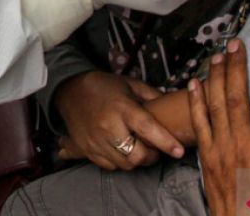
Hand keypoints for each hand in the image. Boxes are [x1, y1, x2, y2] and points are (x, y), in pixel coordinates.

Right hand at [54, 72, 181, 169]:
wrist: (70, 90)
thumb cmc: (103, 86)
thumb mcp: (130, 84)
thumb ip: (152, 95)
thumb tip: (173, 102)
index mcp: (123, 108)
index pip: (148, 129)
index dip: (166, 142)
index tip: (179, 151)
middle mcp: (109, 126)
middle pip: (137, 155)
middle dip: (152, 156)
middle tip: (155, 149)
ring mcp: (97, 141)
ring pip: (125, 164)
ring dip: (137, 160)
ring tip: (139, 148)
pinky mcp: (88, 150)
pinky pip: (110, 166)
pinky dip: (120, 162)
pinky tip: (122, 150)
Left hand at [188, 41, 249, 215]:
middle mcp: (241, 144)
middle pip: (237, 97)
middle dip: (238, 66)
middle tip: (238, 42)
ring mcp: (220, 148)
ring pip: (216, 105)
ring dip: (217, 77)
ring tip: (219, 54)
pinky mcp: (206, 155)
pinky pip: (198, 123)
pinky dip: (195, 101)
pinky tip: (194, 82)